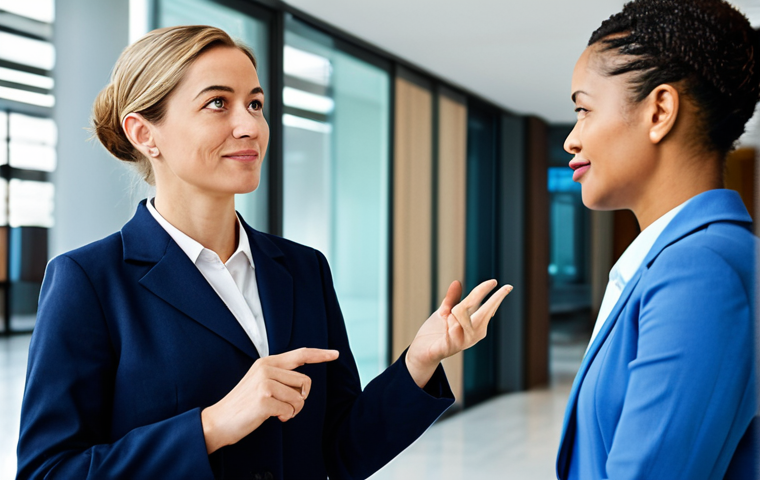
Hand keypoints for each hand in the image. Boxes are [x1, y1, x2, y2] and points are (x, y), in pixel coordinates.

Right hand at [201, 347, 338, 453]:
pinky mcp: (264, 400)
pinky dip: (285, 416)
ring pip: (300, 397)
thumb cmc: (243, 404)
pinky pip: (291, 409)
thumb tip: (303, 383)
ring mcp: (265, 383)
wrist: (218, 421)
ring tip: (276, 411)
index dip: (320, 354)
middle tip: (285, 405)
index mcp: (267, 362)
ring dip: (293, 409)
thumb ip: (280, 376)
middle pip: (305, 382)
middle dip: (300, 398)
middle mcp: (266, 369)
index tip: (335, 354)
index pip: (300, 354)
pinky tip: (272, 416)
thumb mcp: (260, 381)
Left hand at [406, 280, 511, 387]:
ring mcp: (462, 343)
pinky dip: (449, 326)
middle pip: (483, 313)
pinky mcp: (448, 348)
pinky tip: (447, 330)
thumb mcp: (444, 312)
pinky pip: (451, 332)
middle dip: (490, 299)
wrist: (421, 352)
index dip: (496, 296)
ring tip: (447, 317)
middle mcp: (473, 335)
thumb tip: (457, 282)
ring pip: (463, 318)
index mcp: (475, 325)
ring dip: (455, 312)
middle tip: (495, 283)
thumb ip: (451, 299)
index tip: (506, 286)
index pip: (487, 308)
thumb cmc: (436, 332)